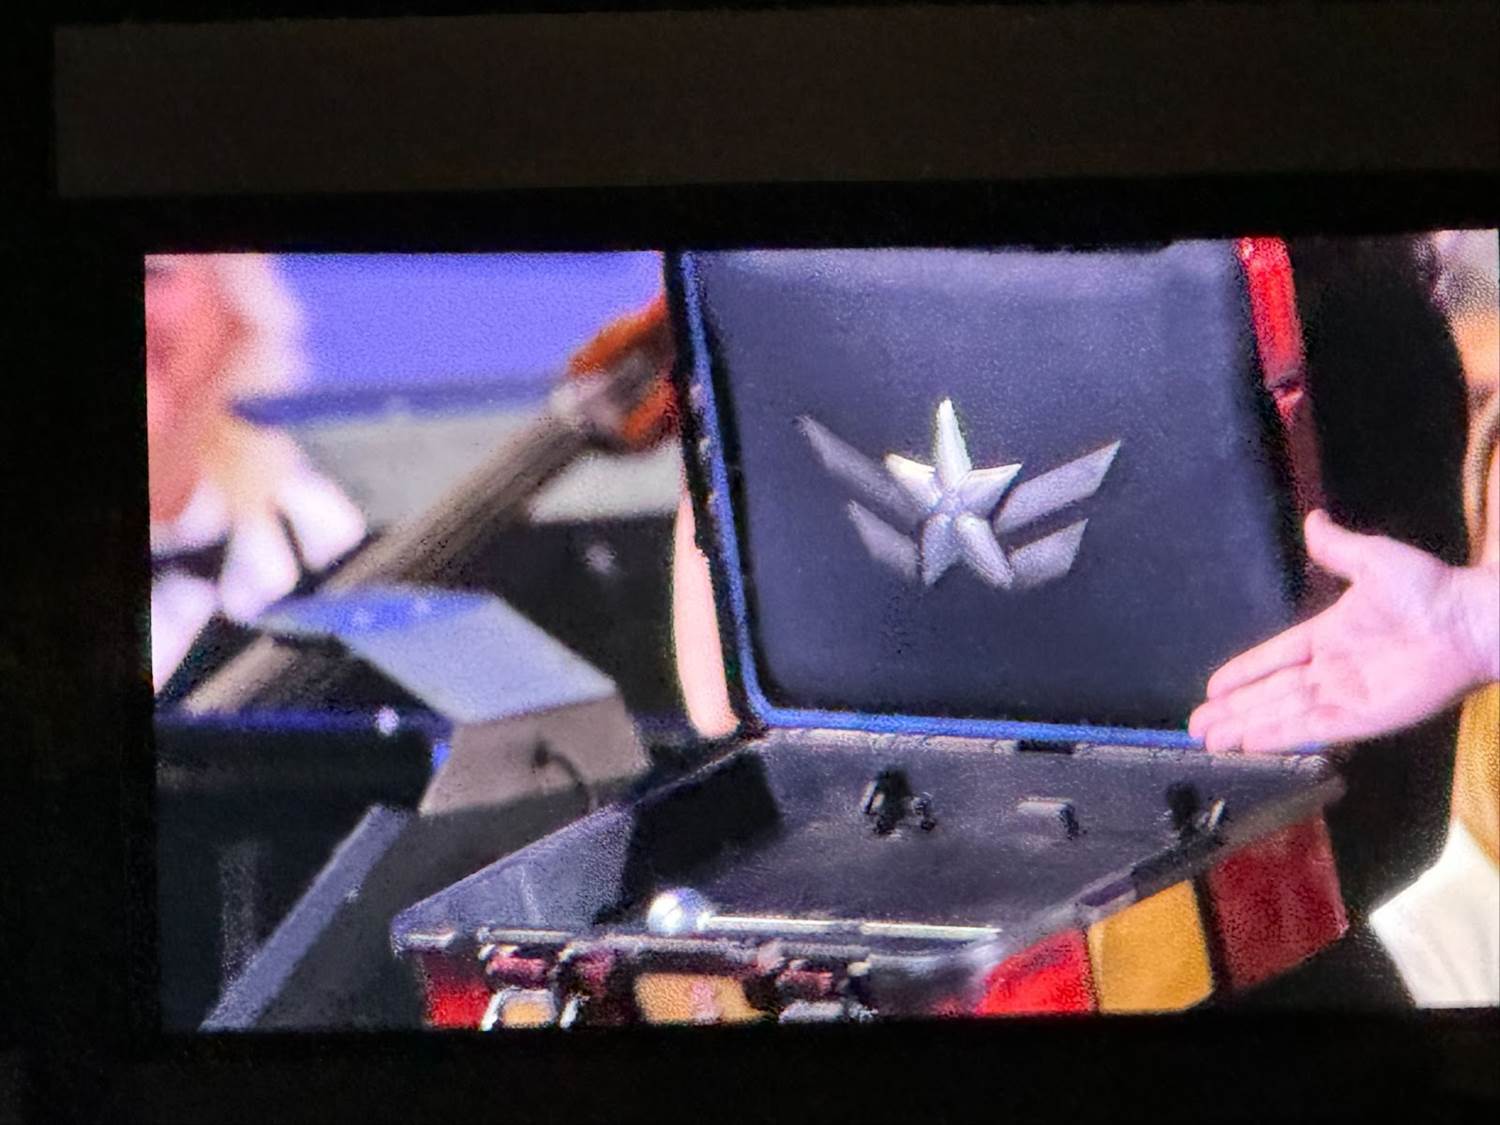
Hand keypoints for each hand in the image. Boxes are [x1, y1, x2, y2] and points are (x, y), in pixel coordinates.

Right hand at [1189, 510, 1497, 752]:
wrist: (1471, 620)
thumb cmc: (1430, 589)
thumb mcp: (1374, 559)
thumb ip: (1337, 546)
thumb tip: (1312, 519)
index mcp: (1330, 635)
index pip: (1274, 658)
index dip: (1243, 673)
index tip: (1212, 688)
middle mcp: (1332, 670)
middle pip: (1270, 695)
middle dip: (1232, 711)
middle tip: (1195, 728)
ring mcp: (1346, 697)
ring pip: (1282, 716)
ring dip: (1244, 728)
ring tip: (1209, 741)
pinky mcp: (1363, 718)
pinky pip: (1310, 729)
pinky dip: (1277, 737)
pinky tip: (1248, 743)